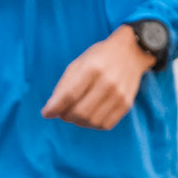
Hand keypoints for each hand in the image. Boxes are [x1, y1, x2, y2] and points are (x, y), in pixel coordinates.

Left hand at [41, 26, 157, 131]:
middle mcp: (107, 82)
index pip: (68, 95)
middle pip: (80, 112)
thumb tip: (50, 110)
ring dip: (78, 122)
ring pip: (91, 121)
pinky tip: (89, 116)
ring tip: (75, 114)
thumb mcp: (78, 63)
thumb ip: (63, 86)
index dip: (54, 108)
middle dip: (65, 116)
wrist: (131, 53)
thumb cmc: (99, 58)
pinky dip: (92, 124)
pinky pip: (105, 125)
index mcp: (92, 68)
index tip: (46, 113)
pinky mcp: (126, 104)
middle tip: (62, 112)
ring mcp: (119, 95)